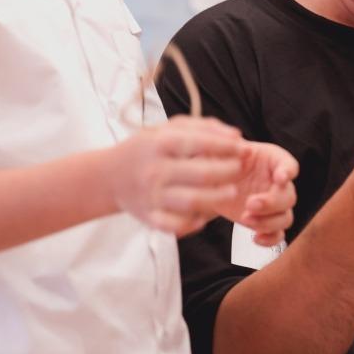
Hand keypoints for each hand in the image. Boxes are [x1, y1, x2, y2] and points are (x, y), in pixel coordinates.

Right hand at [110, 115, 244, 236]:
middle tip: (240, 169)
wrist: (110, 176)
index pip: (198, 143)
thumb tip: (236, 135)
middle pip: (200, 174)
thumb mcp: (169, 128)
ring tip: (232, 191)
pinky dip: (193, 223)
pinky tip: (206, 215)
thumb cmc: (148, 148)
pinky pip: (175, 225)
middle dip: (227, 172)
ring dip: (217, 198)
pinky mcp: (149, 217)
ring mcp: (152, 196)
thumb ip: (204, 127)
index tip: (243, 147)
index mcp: (160, 143)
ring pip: (191, 202)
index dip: (225, 146)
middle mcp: (155, 170)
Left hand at [216, 141, 298, 246]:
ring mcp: (273, 205)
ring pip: (286, 217)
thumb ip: (229, 146)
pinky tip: (255, 237)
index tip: (280, 177)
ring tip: (246, 218)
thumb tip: (236, 143)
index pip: (289, 165)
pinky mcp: (264, 222)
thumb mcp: (221, 148)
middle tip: (250, 203)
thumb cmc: (219, 159)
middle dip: (271, 202)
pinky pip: (278, 235)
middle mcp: (277, 183)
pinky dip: (270, 239)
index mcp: (272, 160)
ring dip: (269, 222)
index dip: (288, 171)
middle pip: (289, 196)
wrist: (210, 181)